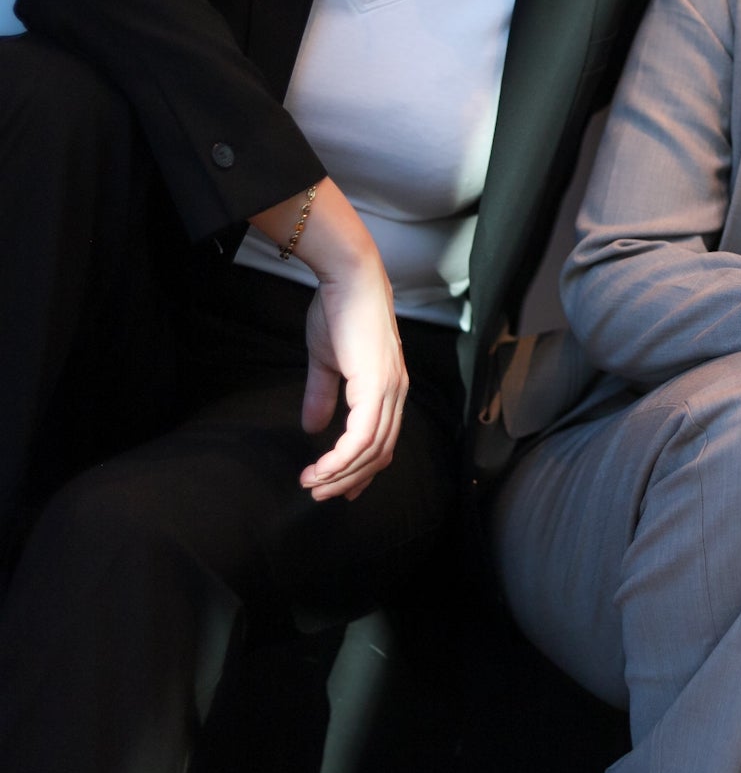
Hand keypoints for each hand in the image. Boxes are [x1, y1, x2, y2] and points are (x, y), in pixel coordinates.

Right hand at [251, 179, 407, 502]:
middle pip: (380, 454)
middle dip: (348, 480)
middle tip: (318, 494)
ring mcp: (390, 391)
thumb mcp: (326, 361)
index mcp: (389, 389)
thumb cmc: (338, 310)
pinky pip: (363, 437)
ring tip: (312, 484)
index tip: (338, 490)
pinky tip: (322, 468)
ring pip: (372, 451)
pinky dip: (342, 459)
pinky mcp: (377, 386)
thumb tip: (311, 427)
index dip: (361, 470)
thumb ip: (322, 395)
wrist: (348, 278)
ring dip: (341, 474)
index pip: (383, 443)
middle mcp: (397, 394)